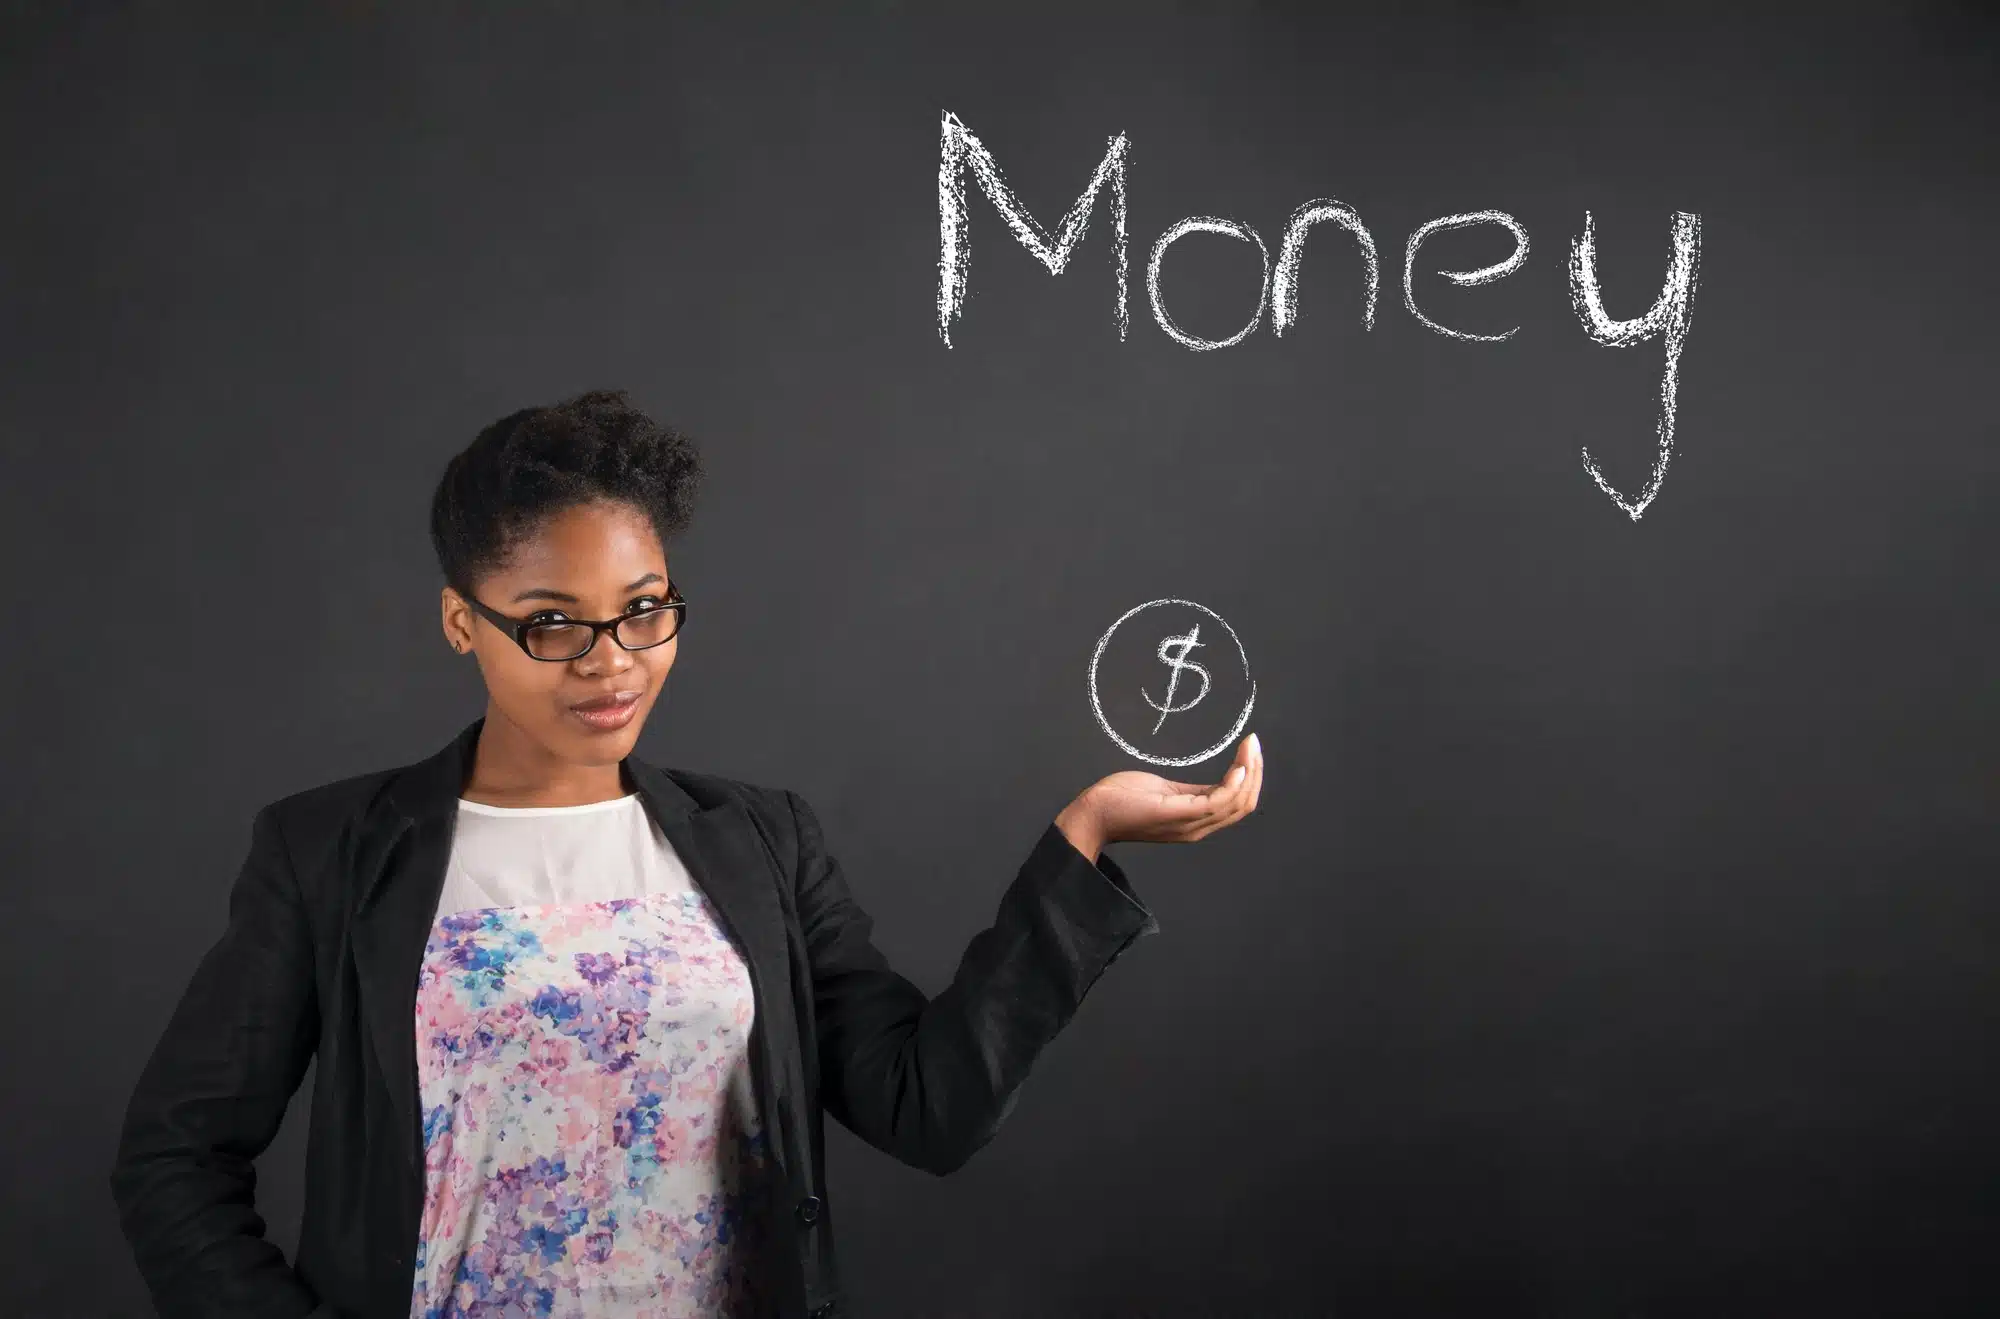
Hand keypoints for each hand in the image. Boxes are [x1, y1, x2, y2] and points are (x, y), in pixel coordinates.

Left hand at [1055, 732, 1262, 861]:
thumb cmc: (1123, 800)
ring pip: (1236, 802)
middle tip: (1254, 744)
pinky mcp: (1178, 814)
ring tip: (1250, 747)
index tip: (1251, 750)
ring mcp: (1190, 824)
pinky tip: (1238, 765)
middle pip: (1243, 805)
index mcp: (1196, 822)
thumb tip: (1211, 784)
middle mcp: (1198, 828)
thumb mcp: (1166, 793)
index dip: (1250, 779)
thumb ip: (1191, 793)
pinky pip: (1217, 801)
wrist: (1094, 812)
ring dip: (1249, 772)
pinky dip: (1233, 783)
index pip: (1237, 804)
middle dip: (1255, 773)